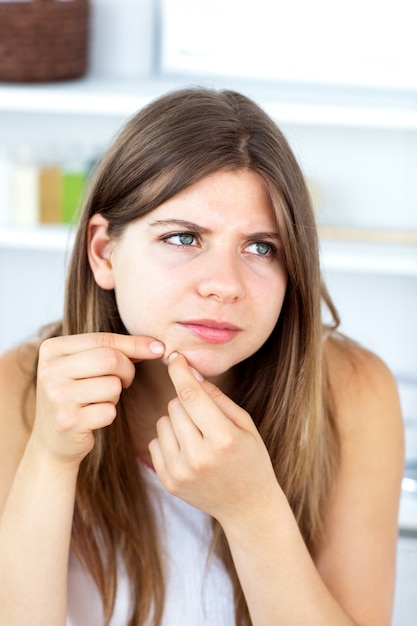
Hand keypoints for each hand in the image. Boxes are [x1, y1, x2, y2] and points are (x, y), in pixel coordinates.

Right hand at [32, 333, 164, 467]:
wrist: (52, 439)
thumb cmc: (76, 395)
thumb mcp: (85, 365)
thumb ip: (115, 350)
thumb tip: (157, 346)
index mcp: (52, 349)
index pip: (103, 339)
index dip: (135, 344)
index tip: (159, 348)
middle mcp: (50, 371)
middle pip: (110, 360)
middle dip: (127, 371)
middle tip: (125, 381)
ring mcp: (57, 397)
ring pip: (113, 386)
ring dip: (115, 395)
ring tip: (99, 400)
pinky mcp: (68, 422)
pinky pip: (109, 411)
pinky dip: (109, 414)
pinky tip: (93, 417)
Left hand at [148, 352, 279, 526]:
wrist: (248, 506)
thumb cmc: (251, 458)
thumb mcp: (245, 424)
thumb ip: (217, 398)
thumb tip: (190, 374)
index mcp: (223, 439)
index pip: (191, 396)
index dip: (180, 372)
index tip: (175, 357)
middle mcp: (199, 457)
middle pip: (175, 406)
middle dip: (187, 403)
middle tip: (205, 418)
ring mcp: (181, 472)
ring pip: (162, 422)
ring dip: (177, 421)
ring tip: (198, 437)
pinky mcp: (169, 482)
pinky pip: (155, 442)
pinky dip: (169, 440)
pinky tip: (189, 452)